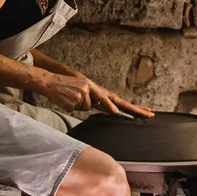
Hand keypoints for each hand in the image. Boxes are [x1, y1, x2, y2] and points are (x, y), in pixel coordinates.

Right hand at [36, 69, 152, 117]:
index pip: (117, 100)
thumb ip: (97, 101)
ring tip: (70, 98)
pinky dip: (70, 106)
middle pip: (109, 100)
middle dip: (118, 108)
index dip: (131, 107)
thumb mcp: (85, 94)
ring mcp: (84, 93)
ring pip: (86, 107)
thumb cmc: (68, 89)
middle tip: (130, 114)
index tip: (144, 113)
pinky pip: (76, 108)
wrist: (52, 82)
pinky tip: (65, 99)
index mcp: (97, 89)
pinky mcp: (75, 98)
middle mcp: (93, 89)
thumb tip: (109, 110)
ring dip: (78, 106)